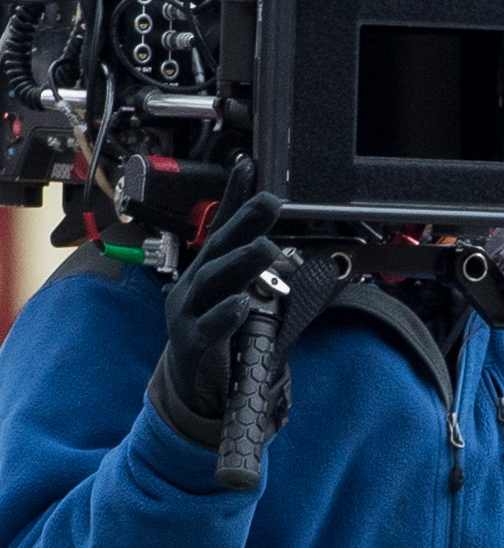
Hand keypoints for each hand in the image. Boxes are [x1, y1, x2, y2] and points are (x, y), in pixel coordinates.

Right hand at [148, 175, 286, 445]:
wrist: (189, 382)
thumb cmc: (212, 332)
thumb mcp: (232, 296)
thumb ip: (250, 272)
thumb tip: (269, 241)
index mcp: (207, 271)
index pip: (222, 229)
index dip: (234, 199)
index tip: (248, 166)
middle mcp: (194, 285)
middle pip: (219, 248)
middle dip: (244, 223)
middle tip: (270, 201)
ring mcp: (187, 312)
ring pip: (213, 283)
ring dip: (241, 263)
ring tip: (266, 248)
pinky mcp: (191, 343)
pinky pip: (209, 328)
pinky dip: (226, 315)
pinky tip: (243, 303)